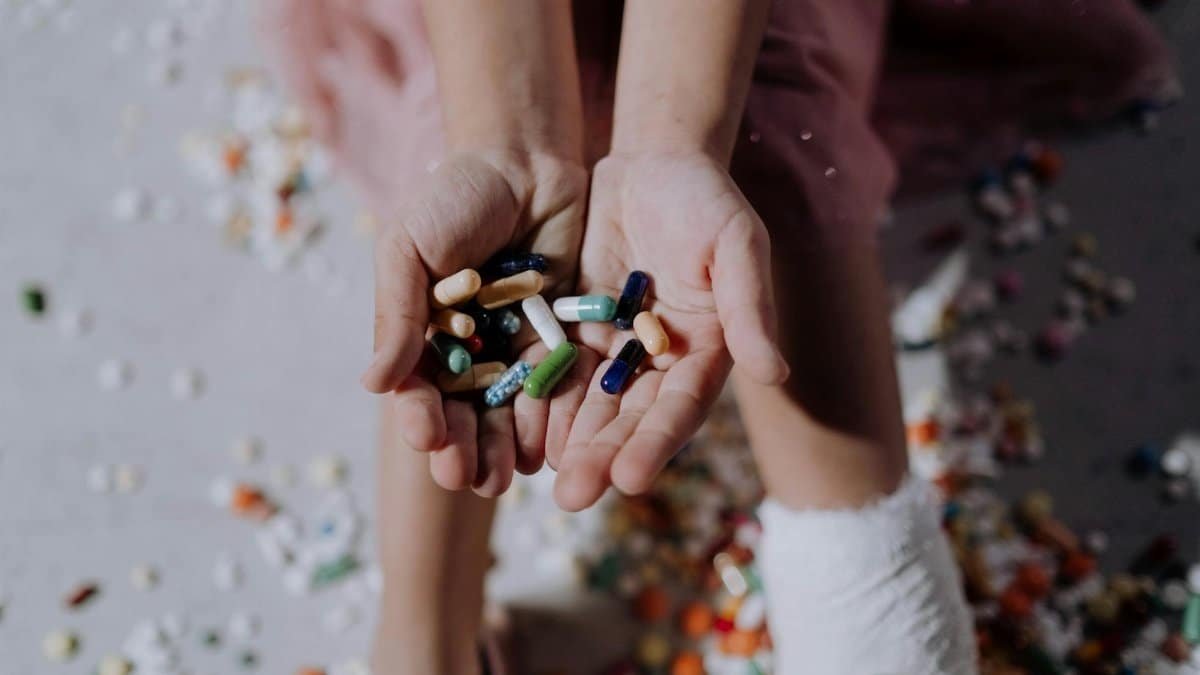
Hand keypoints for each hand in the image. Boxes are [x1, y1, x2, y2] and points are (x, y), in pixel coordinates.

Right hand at [364, 150, 586, 496]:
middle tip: (467, 478)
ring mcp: (513, 348)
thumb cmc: (453, 199)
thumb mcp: (410, 248)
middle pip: (462, 412)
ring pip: (506, 411)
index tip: (427, 439)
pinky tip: (549, 447)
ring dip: (503, 448)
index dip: (421, 417)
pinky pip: (552, 387)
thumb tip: (373, 385)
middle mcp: (466, 352)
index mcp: (422, 334)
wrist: (526, 162)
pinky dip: (548, 418)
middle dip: (462, 447)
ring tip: (506, 479)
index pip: (418, 388)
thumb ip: (397, 313)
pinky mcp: (558, 339)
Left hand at [551, 152, 788, 510]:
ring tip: (540, 479)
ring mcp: (615, 346)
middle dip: (603, 457)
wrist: (653, 162)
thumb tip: (775, 373)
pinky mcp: (576, 325)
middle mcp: (660, 360)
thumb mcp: (736, 243)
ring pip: (589, 403)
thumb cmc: (706, 198)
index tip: (631, 479)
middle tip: (571, 497)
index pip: (680, 406)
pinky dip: (539, 399)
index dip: (656, 442)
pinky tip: (514, 429)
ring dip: (568, 441)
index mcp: (706, 349)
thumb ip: (749, 306)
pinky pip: (556, 368)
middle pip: (630, 417)